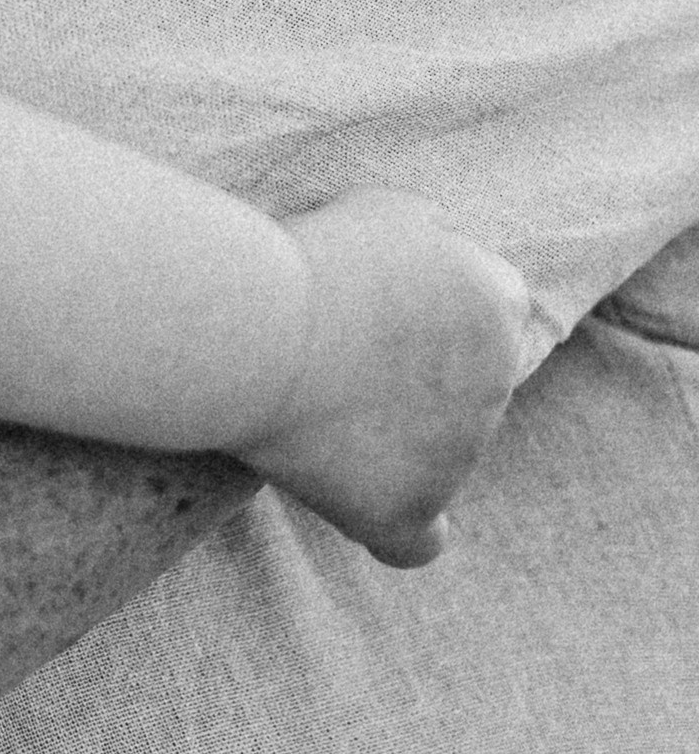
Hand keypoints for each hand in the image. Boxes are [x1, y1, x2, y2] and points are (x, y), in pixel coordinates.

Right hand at [253, 190, 533, 566]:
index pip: (491, 317)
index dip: (433, 319)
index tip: (373, 319)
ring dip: (384, 439)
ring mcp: (458, 453)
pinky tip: (367, 516)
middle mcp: (498, 382)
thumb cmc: (306, 259)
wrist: (253, 328)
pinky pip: (417, 542)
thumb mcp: (389, 212)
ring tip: (300, 404)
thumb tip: (444, 270)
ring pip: (429, 454)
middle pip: (462, 390)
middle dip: (409, 380)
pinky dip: (398, 531)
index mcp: (499, 303)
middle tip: (325, 359)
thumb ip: (437, 243)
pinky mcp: (406, 506)